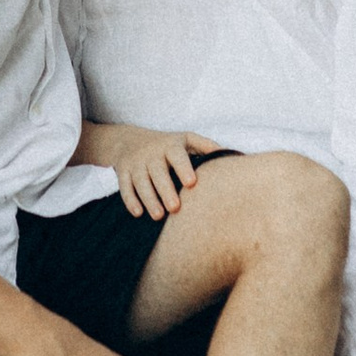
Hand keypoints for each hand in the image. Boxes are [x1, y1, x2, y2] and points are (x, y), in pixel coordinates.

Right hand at [108, 129, 224, 221]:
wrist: (129, 140)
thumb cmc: (167, 145)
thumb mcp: (186, 140)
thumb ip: (206, 147)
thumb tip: (233, 155)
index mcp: (171, 145)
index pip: (177, 155)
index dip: (183, 167)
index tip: (191, 182)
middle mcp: (152, 152)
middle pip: (157, 171)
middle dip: (165, 189)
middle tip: (175, 208)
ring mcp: (135, 162)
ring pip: (140, 181)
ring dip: (149, 198)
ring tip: (158, 215)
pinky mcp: (122, 171)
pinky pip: (125, 186)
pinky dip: (130, 200)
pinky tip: (138, 213)